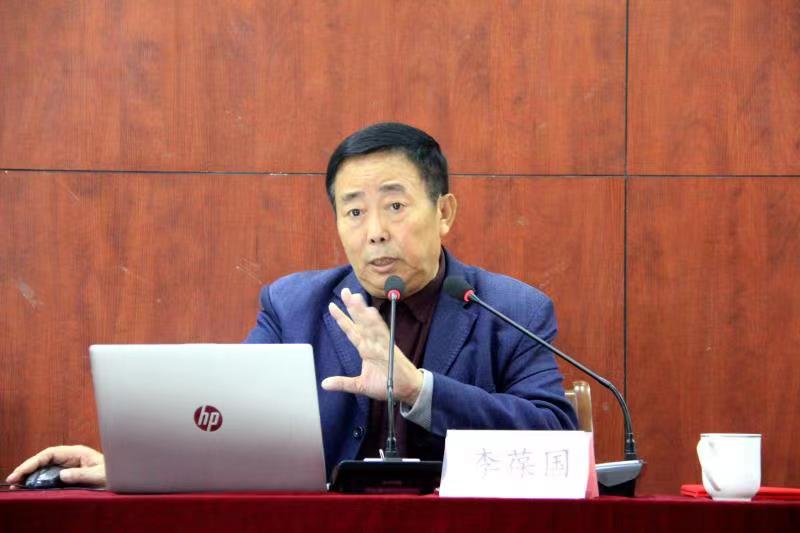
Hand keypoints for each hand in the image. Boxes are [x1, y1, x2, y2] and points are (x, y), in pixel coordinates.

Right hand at [5, 445, 105, 487]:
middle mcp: (71, 457)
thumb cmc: (114, 472)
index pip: (50, 453)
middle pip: (44, 460)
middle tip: (12, 479)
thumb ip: (81, 474)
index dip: (34, 461)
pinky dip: (39, 480)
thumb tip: (62, 475)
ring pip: (45, 467)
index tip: (21, 471)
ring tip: (16, 484)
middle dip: (27, 468)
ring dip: (31, 475)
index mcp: (77, 452)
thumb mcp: (99, 474)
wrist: (122, 476)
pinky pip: (50, 475)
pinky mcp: (69, 473)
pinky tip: (29, 486)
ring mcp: (69, 465)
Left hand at [322, 288, 422, 403]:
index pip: (351, 330)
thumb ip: (343, 383)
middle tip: (345, 291)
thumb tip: (324, 384)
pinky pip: (382, 335)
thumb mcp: (360, 386)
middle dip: (352, 307)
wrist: (406, 390)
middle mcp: (372, 343)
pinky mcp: (390, 350)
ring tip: (355, 298)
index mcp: (365, 349)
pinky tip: (371, 313)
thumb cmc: (386, 384)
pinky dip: (376, 324)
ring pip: (370, 325)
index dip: (342, 319)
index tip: (331, 306)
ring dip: (363, 312)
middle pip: (360, 322)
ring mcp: (381, 345)